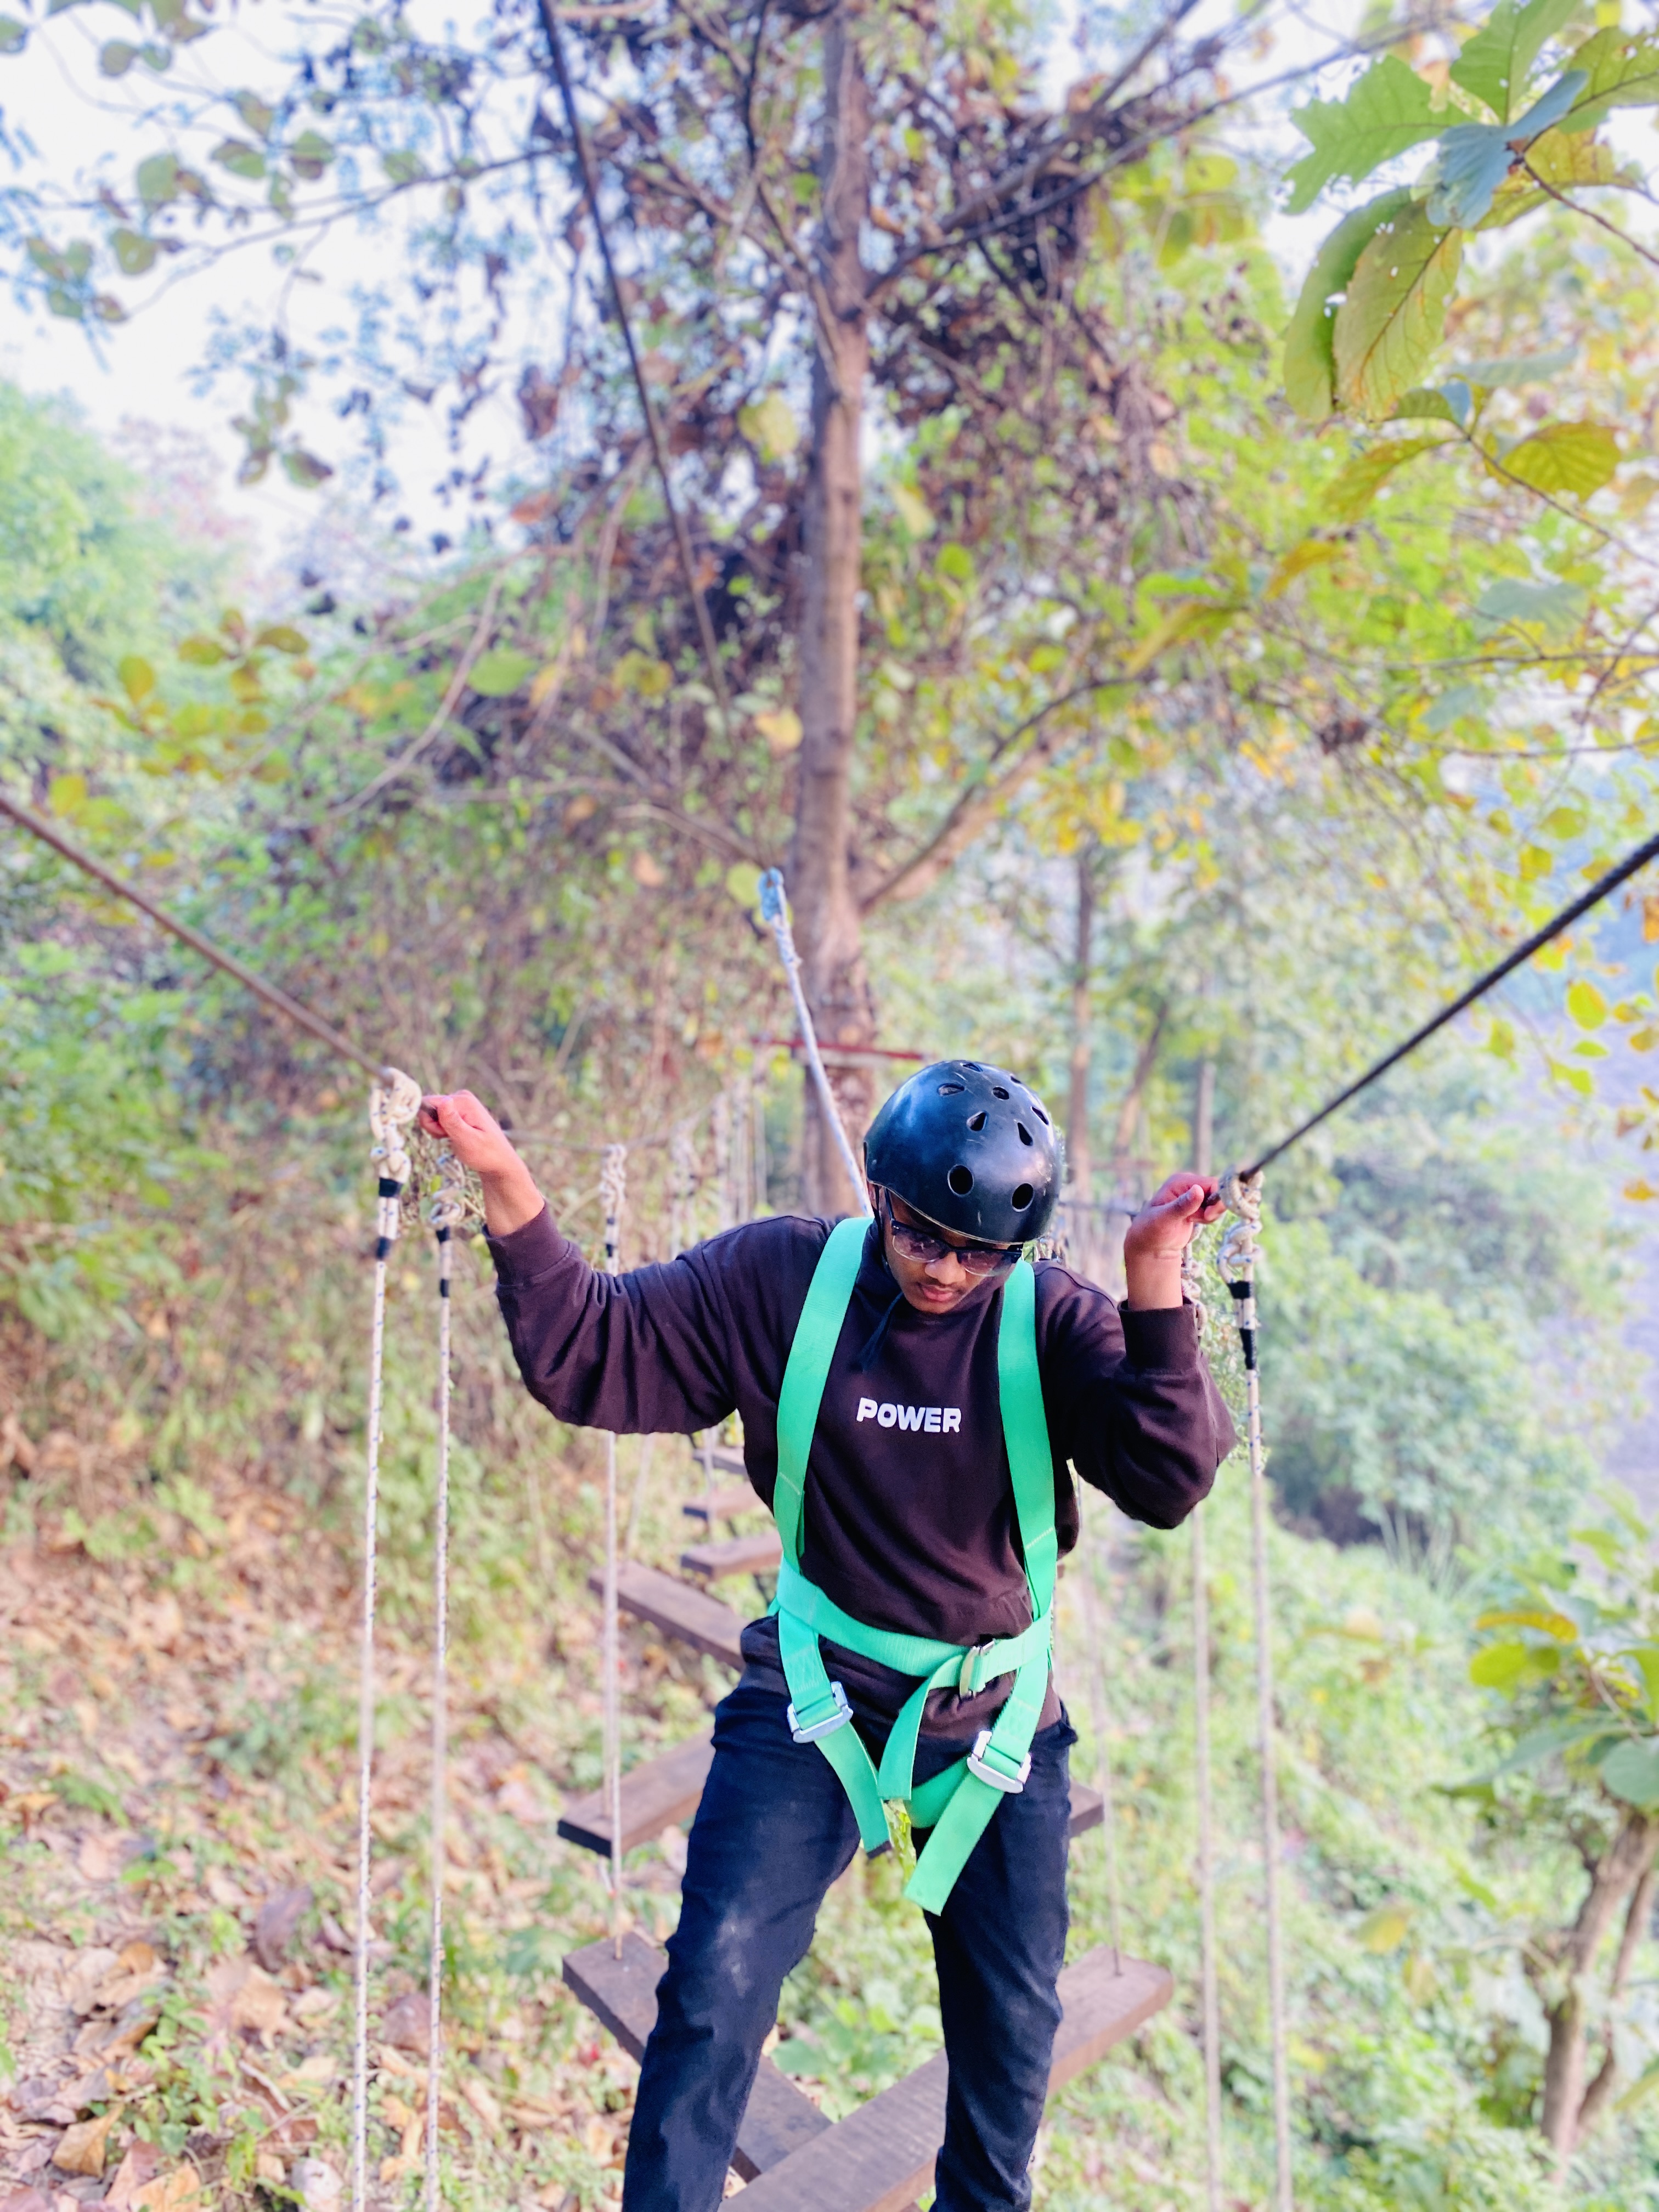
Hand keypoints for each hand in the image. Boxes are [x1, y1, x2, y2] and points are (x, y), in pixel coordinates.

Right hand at [419, 1091, 543, 1236]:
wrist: (499, 1162)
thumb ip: (452, 1122)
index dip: (429, 1122)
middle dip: (434, 1126)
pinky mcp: (459, 1111)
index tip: (442, 1134)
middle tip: (451, 1138)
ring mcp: (460, 1104)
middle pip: (429, 1107)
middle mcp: (461, 1097)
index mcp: (463, 1100)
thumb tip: (444, 1100)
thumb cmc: (486, 1154)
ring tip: (456, 1139)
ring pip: (432, 1114)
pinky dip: (443, 1131)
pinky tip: (456, 1137)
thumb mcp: (467, 1140)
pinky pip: (439, 1118)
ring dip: (438, 1130)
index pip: (427, 1103)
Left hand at [1122, 1173, 1223, 1311]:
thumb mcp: (1165, 1219)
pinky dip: (1209, 1217)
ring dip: (1211, 1214)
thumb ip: (1182, 1206)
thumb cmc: (1152, 1231)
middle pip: (1218, 1191)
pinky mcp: (1197, 1205)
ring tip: (1193, 1221)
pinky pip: (1213, 1208)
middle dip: (1214, 1208)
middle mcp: (1189, 1184)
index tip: (1208, 1215)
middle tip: (1201, 1220)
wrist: (1151, 1244)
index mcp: (1180, 1181)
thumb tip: (1198, 1190)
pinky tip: (1194, 1221)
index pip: (1212, 1183)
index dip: (1216, 1199)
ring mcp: (1193, 1195)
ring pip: (1217, 1201)